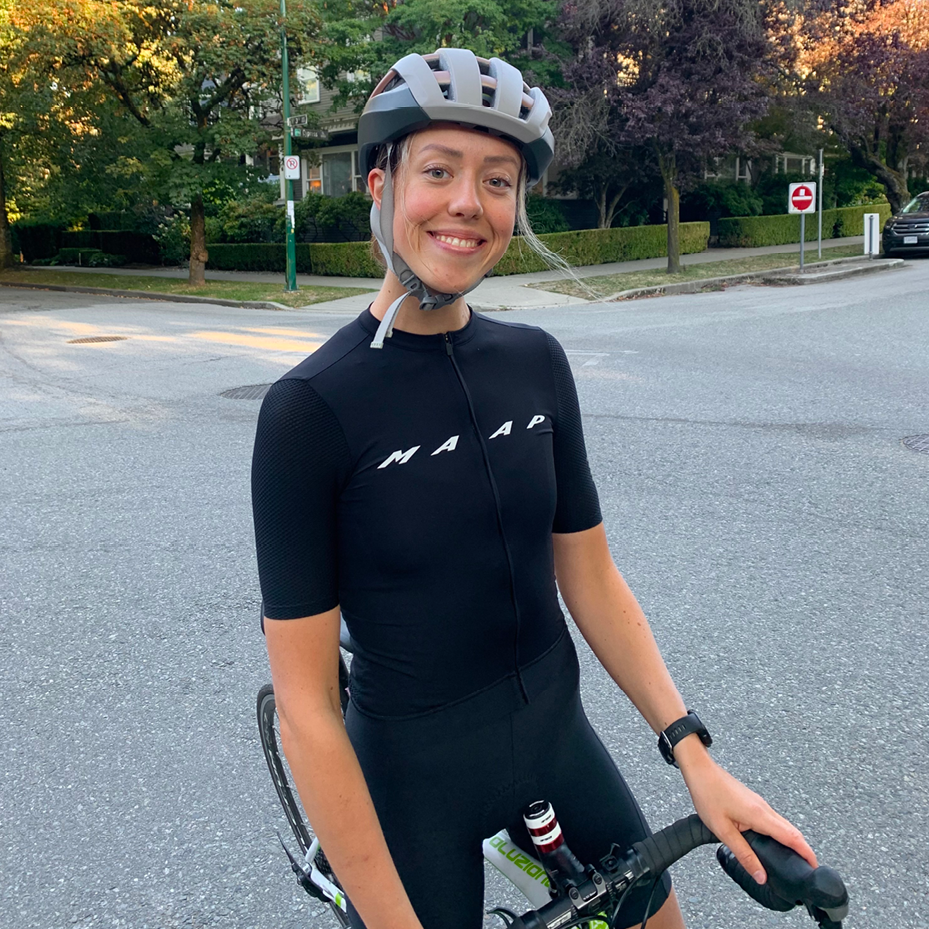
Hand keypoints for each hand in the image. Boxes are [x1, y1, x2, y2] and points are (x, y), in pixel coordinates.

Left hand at [675, 741, 817, 883]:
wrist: (700, 770)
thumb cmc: (707, 795)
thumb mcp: (723, 830)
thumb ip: (743, 854)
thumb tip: (761, 875)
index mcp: (760, 815)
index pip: (792, 837)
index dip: (807, 853)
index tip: (814, 866)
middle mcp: (764, 808)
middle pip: (792, 831)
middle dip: (803, 849)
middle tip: (806, 867)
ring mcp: (759, 803)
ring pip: (783, 824)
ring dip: (791, 840)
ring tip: (792, 858)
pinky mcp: (753, 801)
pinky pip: (773, 819)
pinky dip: (780, 832)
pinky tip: (772, 841)